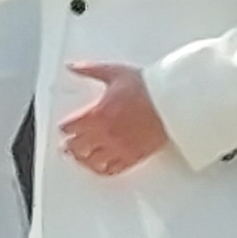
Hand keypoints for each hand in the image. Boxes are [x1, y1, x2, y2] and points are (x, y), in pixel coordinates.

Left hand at [57, 62, 167, 177]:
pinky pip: (110, 170)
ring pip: (91, 161)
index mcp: (98, 114)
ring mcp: (118, 148)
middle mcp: (105, 134)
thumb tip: (72, 67)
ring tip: (79, 157)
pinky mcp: (132, 157)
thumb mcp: (114, 72)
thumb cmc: (147, 88)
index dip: (65, 127)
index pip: (71, 127)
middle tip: (67, 144)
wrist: (171, 102)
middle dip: (70, 145)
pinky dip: (101, 169)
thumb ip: (89, 70)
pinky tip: (99, 166)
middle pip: (77, 147)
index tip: (65, 127)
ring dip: (82, 159)